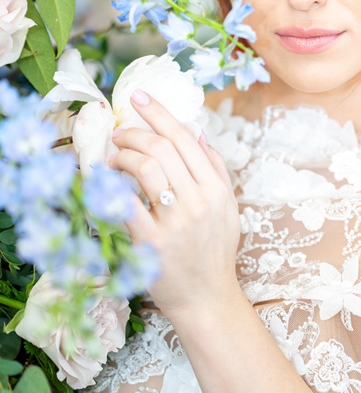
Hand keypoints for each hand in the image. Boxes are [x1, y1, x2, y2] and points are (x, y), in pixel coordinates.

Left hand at [108, 91, 240, 324]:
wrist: (205, 295)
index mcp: (217, 187)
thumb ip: (214, 168)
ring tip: (113, 157)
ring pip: (145, 169)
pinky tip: (102, 182)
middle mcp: (198, 199)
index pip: (186, 138)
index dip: (160, 113)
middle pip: (163, 148)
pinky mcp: (150, 243)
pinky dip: (110, 188)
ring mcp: (174, 221)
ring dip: (123, 156)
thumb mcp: (227, 205)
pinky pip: (125, 205)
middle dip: (134, 133)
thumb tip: (197, 131)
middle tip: (118, 131)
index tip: (139, 97)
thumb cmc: (214, 249)